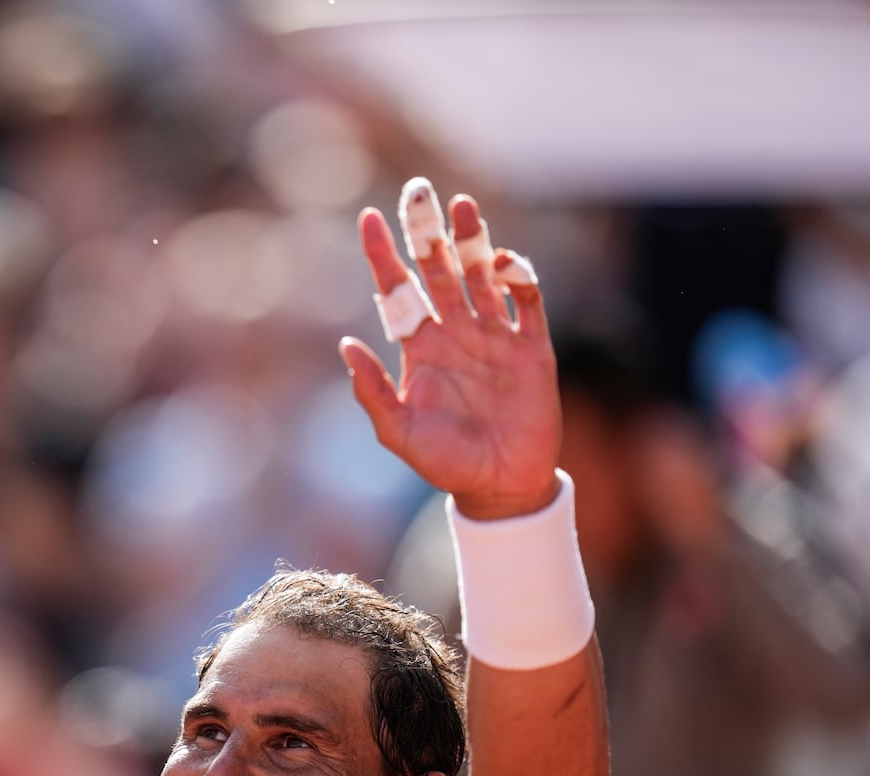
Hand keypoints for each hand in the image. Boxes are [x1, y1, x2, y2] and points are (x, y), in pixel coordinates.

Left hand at [342, 183, 559, 519]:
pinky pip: (527, 302)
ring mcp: (494, 336)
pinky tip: (503, 261)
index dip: (383, 253)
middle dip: (427, 231)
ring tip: (462, 205)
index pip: (397, 289)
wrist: (500, 485)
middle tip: (417, 190)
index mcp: (419, 347)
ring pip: (481, 275)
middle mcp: (455, 332)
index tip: (368, 218)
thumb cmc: (444, 463)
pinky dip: (518, 278)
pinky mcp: (532, 348)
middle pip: (438, 269)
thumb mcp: (399, 432)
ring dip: (472, 241)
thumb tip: (345, 345)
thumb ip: (372, 391)